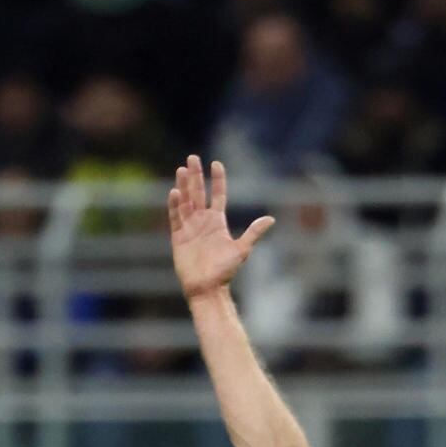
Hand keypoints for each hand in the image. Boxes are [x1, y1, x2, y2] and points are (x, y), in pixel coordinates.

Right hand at [167, 155, 274, 301]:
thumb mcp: (241, 250)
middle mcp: (202, 221)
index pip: (217, 195)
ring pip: (185, 201)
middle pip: (198, 193)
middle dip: (195, 176)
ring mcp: (189, 227)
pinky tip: (174, 192)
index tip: (216, 164)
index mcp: (217, 221)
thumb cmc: (225, 271)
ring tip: (182, 169)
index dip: (217, 180)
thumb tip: (271, 219)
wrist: (207, 288)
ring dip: (183, 186)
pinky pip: (175, 217)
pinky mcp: (178, 236)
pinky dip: (174, 205)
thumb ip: (253, 232)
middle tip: (192, 158)